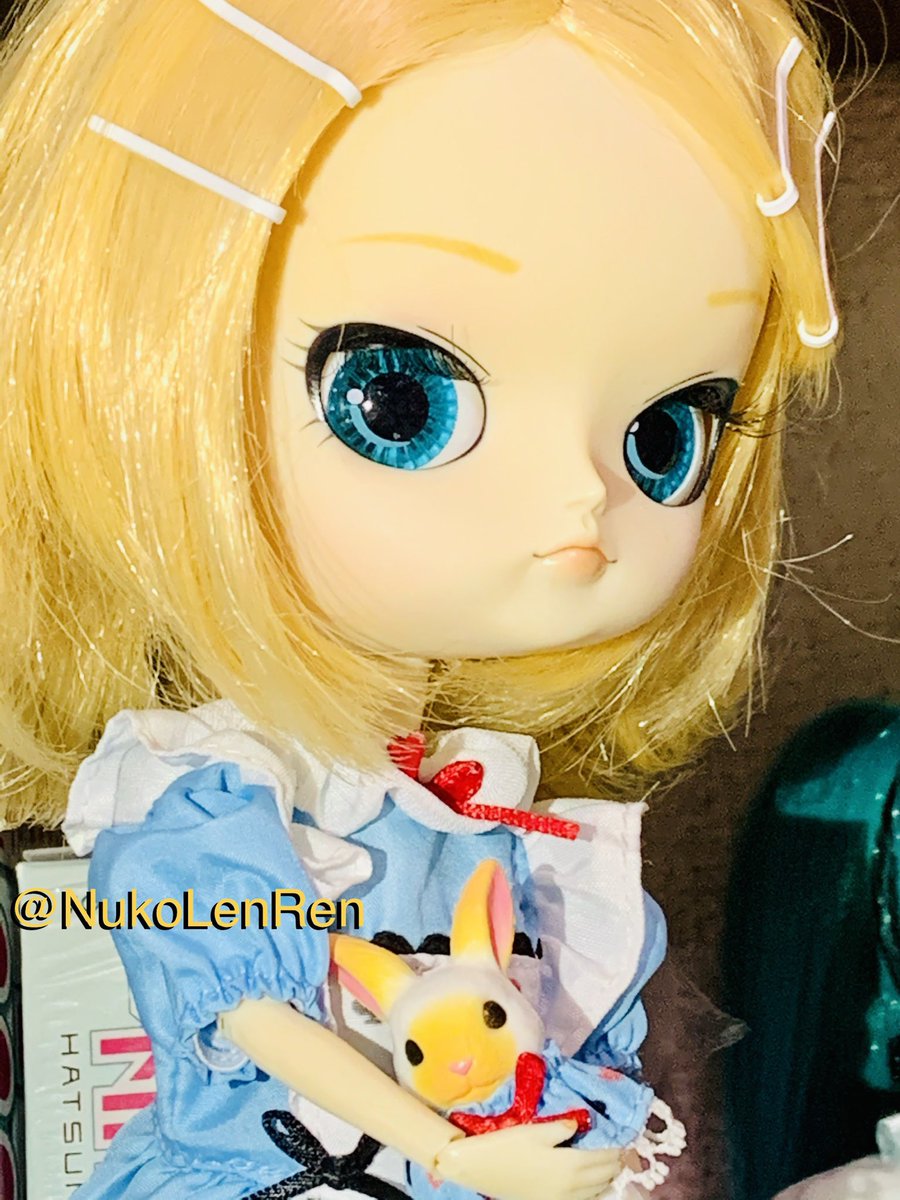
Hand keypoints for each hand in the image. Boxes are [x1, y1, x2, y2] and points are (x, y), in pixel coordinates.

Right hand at [434, 1120, 621, 1199]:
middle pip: (604, 1175)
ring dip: (607, 1177)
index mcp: (571, 1165)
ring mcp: (562, 1199)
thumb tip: (581, 1123)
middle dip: (616, 1162)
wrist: (479, 1169)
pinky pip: (583, 1199)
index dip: (617, 1146)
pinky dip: (594, 1190)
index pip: (605, 1157)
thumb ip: (563, 1127)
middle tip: (621, 1148)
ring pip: (596, 1191)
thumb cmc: (507, 1146)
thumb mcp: (536, 1131)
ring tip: (611, 1164)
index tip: (625, 1136)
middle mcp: (572, 1186)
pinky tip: (592, 1182)